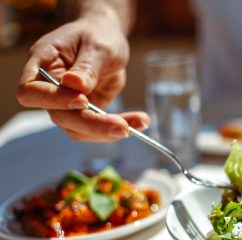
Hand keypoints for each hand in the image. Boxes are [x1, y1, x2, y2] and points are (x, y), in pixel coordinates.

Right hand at [16, 15, 148, 141]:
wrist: (106, 38)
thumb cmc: (97, 34)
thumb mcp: (98, 47)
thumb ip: (87, 67)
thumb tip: (74, 86)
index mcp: (43, 63)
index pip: (31, 91)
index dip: (53, 100)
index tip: (83, 100)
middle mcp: (49, 88)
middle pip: (60, 116)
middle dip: (93, 124)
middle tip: (123, 127)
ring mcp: (66, 104)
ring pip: (78, 129)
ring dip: (108, 132)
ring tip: (140, 122)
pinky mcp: (85, 113)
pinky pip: (97, 129)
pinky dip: (119, 128)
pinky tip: (140, 122)